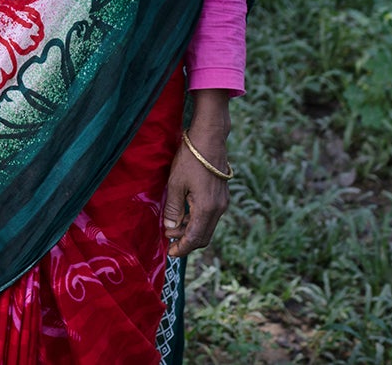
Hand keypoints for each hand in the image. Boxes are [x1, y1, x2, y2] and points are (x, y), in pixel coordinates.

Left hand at [164, 97, 232, 257]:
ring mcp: (222, 202)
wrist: (209, 138)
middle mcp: (218, 209)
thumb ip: (173, 208)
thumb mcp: (175, 183)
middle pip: (203, 236)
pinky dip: (197, 220)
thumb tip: (170, 227)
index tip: (170, 253)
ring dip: (191, 230)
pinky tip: (184, 214)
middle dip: (186, 241)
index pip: (195, 238)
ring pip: (207, 226)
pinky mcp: (222, 196)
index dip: (182, 248)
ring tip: (172, 225)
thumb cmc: (190, 159)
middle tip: (168, 238)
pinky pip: (210, 216)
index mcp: (207, 208)